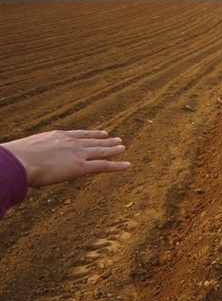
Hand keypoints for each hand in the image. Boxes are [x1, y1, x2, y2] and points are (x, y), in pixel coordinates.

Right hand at [2, 130, 130, 186]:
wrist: (18, 161)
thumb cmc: (14, 159)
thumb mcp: (23, 152)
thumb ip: (32, 155)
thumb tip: (21, 163)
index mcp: (57, 136)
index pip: (78, 135)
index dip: (91, 134)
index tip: (101, 133)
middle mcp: (70, 143)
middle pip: (93, 141)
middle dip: (106, 141)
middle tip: (117, 139)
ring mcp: (77, 154)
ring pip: (101, 151)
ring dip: (114, 150)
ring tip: (123, 148)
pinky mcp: (81, 167)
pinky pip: (104, 166)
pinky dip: (117, 165)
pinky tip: (127, 165)